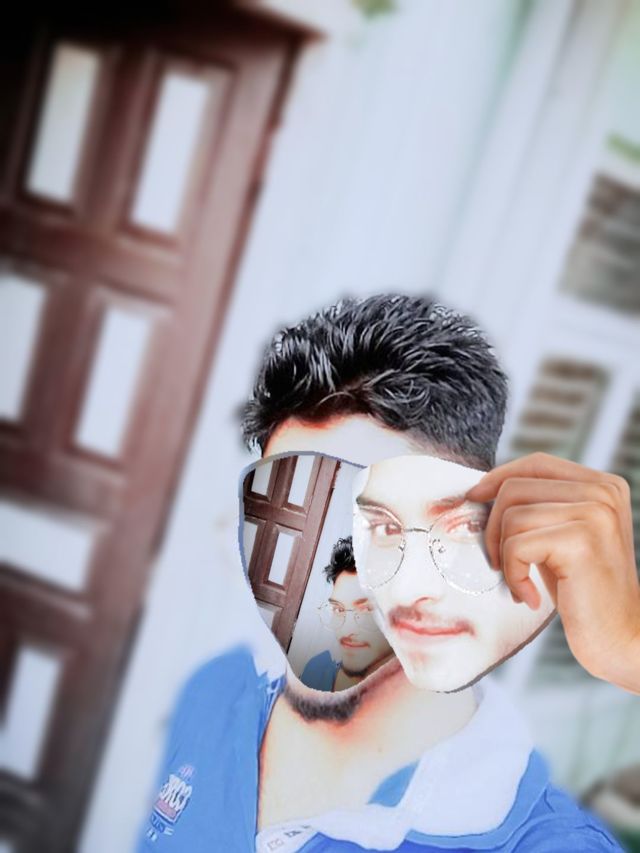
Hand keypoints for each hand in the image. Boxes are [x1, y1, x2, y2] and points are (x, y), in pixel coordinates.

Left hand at [465, 452, 639, 693]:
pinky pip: (517, 545)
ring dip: (504, 555)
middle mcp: (603, 492)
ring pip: (512, 516)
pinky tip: (530, 596)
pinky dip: (513, 575)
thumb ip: (536, 507)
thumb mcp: (559, 536)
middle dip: (493, 526)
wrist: (619, 638)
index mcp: (602, 485)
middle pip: (516, 487)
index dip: (498, 478)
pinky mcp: (581, 541)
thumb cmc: (582, 590)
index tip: (475, 499)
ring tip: (520, 580)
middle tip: (500, 562)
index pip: (536, 464)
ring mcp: (595, 514)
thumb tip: (481, 490)